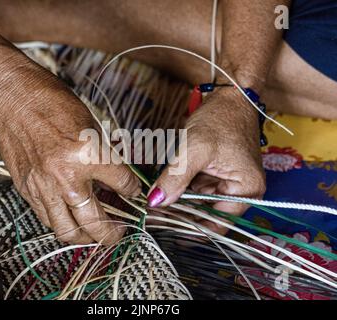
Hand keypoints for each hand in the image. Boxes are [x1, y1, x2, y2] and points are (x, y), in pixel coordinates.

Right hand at [0, 65, 140, 244]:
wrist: (13, 99)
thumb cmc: (52, 103)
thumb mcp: (91, 127)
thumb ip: (105, 158)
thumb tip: (117, 182)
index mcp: (89, 154)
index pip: (123, 183)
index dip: (133, 190)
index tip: (134, 192)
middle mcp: (67, 176)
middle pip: (96, 222)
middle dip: (113, 233)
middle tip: (120, 233)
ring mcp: (44, 187)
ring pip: (68, 231)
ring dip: (85, 238)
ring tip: (94, 234)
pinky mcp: (27, 190)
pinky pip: (48, 219)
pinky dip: (62, 223)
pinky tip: (70, 218)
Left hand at [147, 87, 265, 233]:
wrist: (229, 96)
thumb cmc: (221, 119)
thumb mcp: (195, 149)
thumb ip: (175, 178)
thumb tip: (155, 202)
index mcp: (246, 191)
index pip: (217, 224)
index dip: (189, 229)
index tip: (163, 229)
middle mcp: (239, 192)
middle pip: (205, 215)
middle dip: (178, 215)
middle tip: (150, 216)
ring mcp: (226, 183)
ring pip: (197, 203)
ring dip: (176, 203)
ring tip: (150, 205)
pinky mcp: (215, 175)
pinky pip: (194, 189)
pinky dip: (178, 190)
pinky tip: (160, 191)